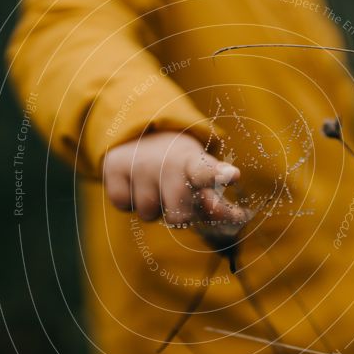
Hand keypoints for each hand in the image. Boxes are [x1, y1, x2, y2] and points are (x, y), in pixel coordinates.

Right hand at [103, 131, 244, 224]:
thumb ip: (216, 201)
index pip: (206, 172)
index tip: (233, 175)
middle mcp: (166, 161)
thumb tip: (239, 218)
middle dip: (180, 215)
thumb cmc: (178, 167)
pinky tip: (134, 183)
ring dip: (153, 208)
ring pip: (148, 213)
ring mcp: (139, 163)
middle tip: (177, 198)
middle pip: (178, 214)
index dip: (218, 176)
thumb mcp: (198, 177)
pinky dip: (129, 200)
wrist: (139, 134)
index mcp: (193, 163)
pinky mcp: (114, 167)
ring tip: (154, 185)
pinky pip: (123, 204)